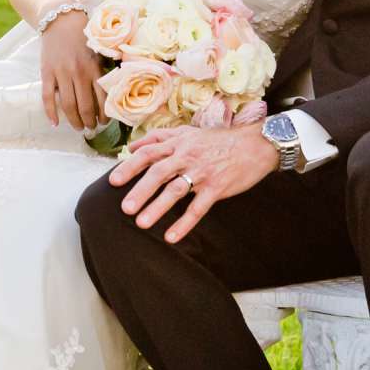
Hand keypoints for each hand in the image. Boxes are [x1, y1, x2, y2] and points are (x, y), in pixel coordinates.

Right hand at [40, 10, 102, 128]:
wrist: (60, 20)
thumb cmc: (82, 36)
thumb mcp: (98, 51)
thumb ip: (103, 70)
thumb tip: (113, 92)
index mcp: (94, 68)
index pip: (102, 99)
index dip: (103, 115)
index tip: (103, 123)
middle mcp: (79, 73)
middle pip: (85, 106)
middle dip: (89, 122)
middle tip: (90, 129)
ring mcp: (61, 73)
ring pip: (68, 105)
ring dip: (74, 121)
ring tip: (78, 127)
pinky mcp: (47, 72)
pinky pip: (47, 97)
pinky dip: (50, 112)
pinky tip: (55, 123)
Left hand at [107, 123, 277, 243]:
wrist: (255, 144)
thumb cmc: (218, 140)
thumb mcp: (188, 132)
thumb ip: (159, 137)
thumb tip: (133, 146)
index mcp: (178, 143)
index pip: (148, 153)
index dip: (130, 166)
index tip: (113, 181)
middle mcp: (187, 156)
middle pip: (158, 172)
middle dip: (140, 190)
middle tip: (125, 208)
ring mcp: (202, 172)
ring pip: (176, 190)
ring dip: (157, 207)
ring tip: (141, 223)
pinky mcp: (217, 188)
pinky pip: (198, 208)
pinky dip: (185, 223)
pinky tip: (171, 236)